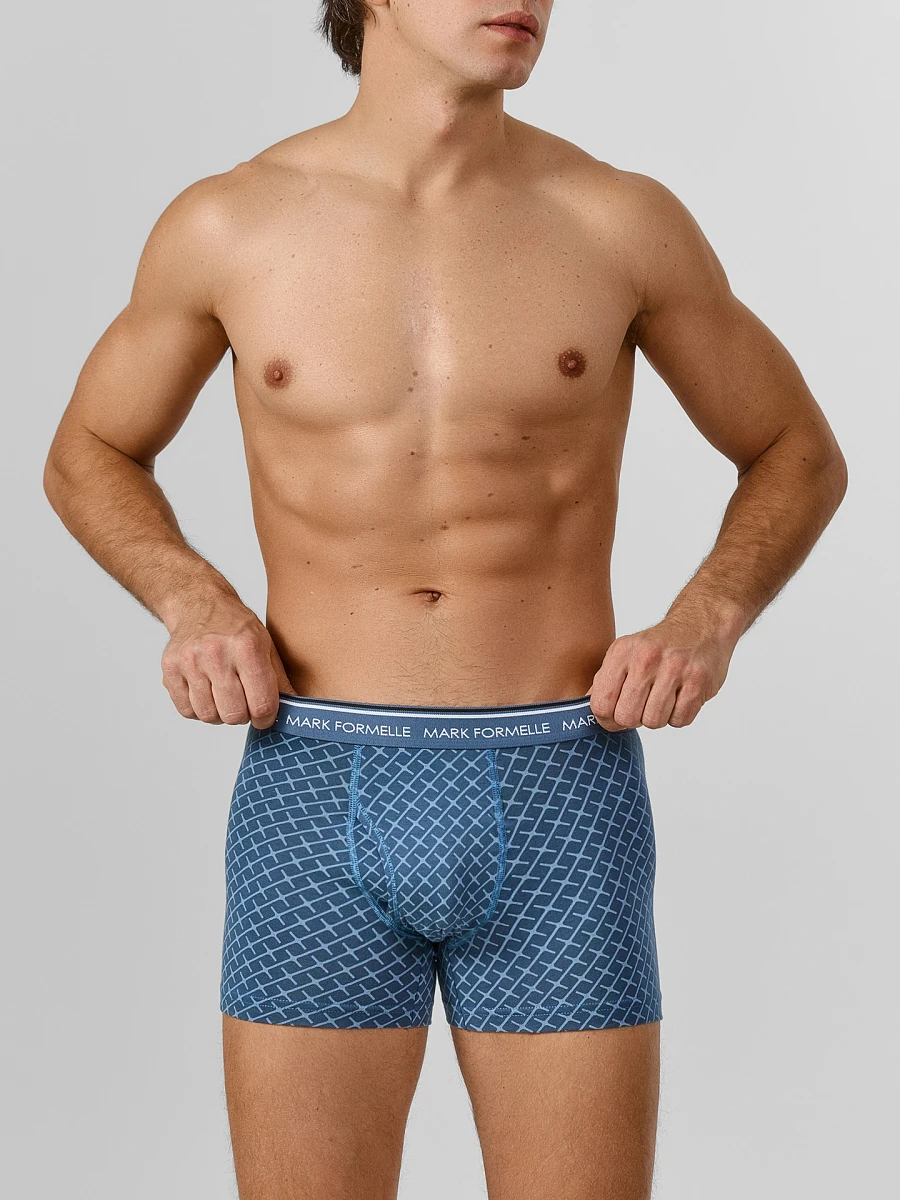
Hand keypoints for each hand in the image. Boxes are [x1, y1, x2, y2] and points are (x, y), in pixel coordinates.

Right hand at [161, 597, 295, 727]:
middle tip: (242, 702)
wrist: (199, 604)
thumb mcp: (266, 646)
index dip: (266, 718)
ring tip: (222, 694)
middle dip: (242, 715)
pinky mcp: (170, 668)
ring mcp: (190, 661)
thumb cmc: (236, 628)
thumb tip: (296, 711)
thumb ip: (280, 681)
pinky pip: (187, 710)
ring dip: (218, 713)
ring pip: (209, 716)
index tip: (264, 716)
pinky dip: (198, 709)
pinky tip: (205, 692)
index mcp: (247, 647)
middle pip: (234, 714)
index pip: (261, 704)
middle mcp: (216, 653)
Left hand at [589, 616, 736, 731]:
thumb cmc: (660, 645)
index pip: (601, 704)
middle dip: (633, 720)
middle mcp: (646, 658)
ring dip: (657, 717)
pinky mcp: (699, 680)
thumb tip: (587, 710)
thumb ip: (605, 681)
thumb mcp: (624, 652)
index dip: (606, 719)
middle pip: (626, 717)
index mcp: (622, 652)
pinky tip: (679, 698)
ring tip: (662, 699)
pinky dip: (678, 716)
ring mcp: (675, 669)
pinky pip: (679, 720)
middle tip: (641, 707)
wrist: (701, 624)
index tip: (615, 715)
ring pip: (653, 721)